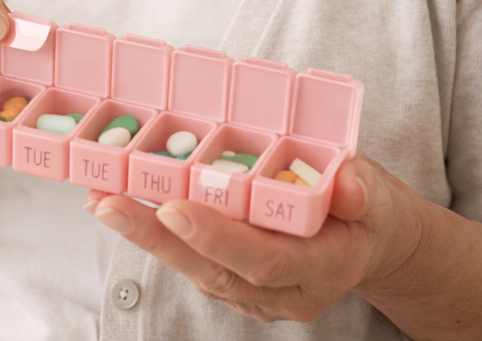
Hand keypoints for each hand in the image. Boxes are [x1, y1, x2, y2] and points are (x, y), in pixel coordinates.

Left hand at [85, 151, 481, 339]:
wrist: (375, 245)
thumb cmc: (369, 208)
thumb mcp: (378, 191)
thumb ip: (362, 188)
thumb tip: (351, 185)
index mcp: (324, 265)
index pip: (266, 259)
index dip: (218, 237)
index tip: (175, 207)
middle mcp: (288, 291)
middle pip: (216, 271)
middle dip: (159, 238)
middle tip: (111, 203)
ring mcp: (262, 296)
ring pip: (197, 271)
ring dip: (146, 237)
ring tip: (102, 200)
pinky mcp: (241, 284)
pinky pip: (196, 265)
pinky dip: (158, 237)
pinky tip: (123, 206)